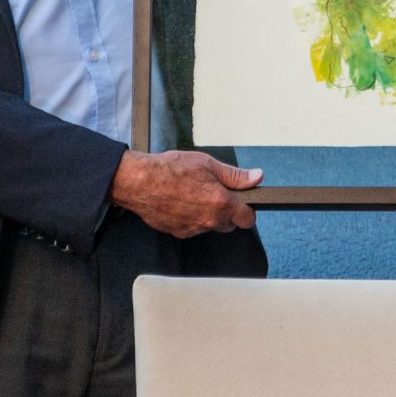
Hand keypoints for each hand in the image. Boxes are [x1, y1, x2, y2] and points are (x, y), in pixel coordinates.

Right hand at [110, 150, 262, 238]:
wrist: (140, 182)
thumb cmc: (170, 170)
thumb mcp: (208, 164)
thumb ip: (235, 175)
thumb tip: (255, 177)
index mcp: (221, 203)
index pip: (248, 219)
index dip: (247, 210)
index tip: (242, 203)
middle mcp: (209, 221)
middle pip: (229, 224)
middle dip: (226, 211)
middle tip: (214, 193)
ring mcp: (193, 229)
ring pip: (210, 226)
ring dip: (207, 214)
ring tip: (193, 194)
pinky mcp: (179, 233)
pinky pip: (193, 228)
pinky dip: (191, 218)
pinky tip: (181, 202)